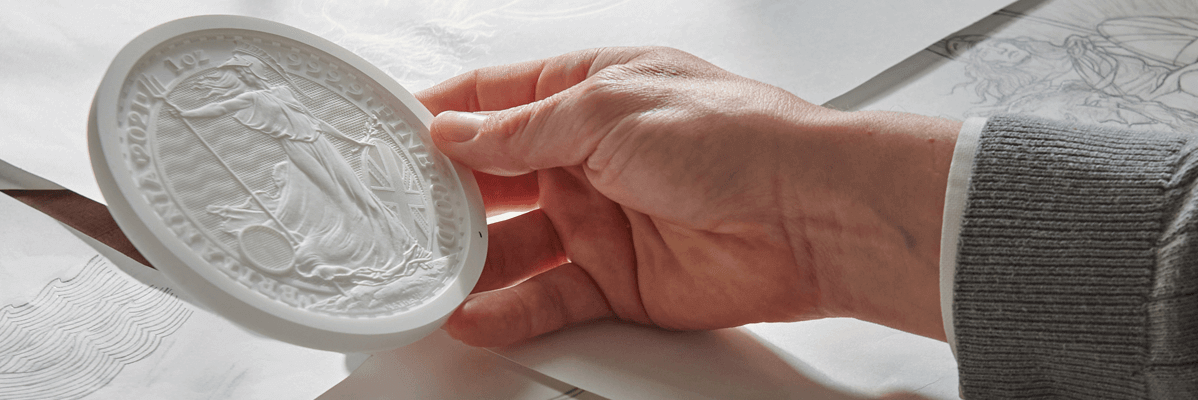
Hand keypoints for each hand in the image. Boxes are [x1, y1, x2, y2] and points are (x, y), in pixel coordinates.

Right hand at [419, 47, 958, 346]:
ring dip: (468, 260)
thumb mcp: (606, 110)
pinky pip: (548, 298)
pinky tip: (473, 314)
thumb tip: (457, 132)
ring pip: (512, 245)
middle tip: (396, 215)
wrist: (810, 214)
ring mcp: (600, 220)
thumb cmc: (735, 136)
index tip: (387, 135)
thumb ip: (523, 131)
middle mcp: (587, 156)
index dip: (438, 117)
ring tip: (425, 273)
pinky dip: (508, 310)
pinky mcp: (617, 280)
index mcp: (586, 93)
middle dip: (443, 197)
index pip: (492, 102)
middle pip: (492, 180)